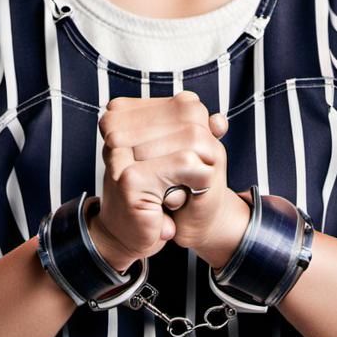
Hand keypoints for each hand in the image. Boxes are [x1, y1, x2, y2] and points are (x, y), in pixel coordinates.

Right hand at [91, 90, 229, 268]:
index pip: (188, 104)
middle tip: (183, 178)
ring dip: (197, 169)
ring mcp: (120, 150)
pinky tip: (176, 199)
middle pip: (192, 120)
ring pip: (194, 139)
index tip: (186, 156)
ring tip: (176, 189)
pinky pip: (187, 164)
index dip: (202, 130)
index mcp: (122, 113)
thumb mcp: (176, 154)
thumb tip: (220, 121)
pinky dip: (194, 182)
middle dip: (201, 152)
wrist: (132, 232)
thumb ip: (199, 133)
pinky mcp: (129, 177)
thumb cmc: (154, 190)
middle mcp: (116, 126)